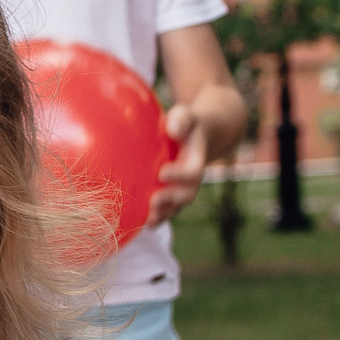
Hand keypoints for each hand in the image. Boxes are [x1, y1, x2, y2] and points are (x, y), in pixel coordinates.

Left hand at [148, 102, 208, 224]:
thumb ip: (181, 120)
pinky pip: (168, 209)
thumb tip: (172, 129)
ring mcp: (183, 188)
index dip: (179, 174)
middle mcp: (192, 178)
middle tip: (153, 201)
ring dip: (164, 214)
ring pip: (177, 206)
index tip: (162, 173)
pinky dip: (157, 218)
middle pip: (186, 194)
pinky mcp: (172, 194)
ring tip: (149, 221)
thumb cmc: (184, 123)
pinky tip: (142, 224)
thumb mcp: (184, 115)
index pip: (192, 170)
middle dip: (171, 200)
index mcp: (196, 159)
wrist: (193, 136)